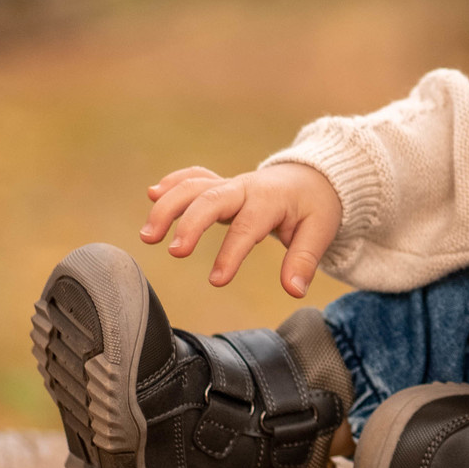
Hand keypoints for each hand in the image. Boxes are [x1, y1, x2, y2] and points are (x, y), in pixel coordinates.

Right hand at [141, 164, 343, 297]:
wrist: (314, 177)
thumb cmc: (315, 207)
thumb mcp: (320, 232)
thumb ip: (304, 260)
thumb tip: (294, 290)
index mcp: (270, 200)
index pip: (247, 226)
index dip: (231, 253)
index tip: (217, 281)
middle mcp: (245, 188)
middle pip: (211, 199)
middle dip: (190, 223)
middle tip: (175, 253)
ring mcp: (229, 184)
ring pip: (194, 187)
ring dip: (168, 206)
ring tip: (148, 235)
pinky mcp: (220, 184)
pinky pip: (193, 178)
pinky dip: (173, 183)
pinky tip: (153, 195)